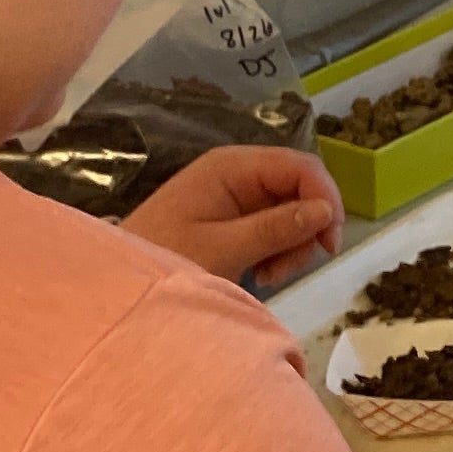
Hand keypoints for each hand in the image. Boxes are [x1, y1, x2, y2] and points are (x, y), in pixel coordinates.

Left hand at [120, 145, 343, 292]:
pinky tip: (259, 272)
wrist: (123, 285)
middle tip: (287, 268)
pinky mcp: (237, 219)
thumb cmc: (165, 260)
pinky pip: (276, 227)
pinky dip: (278, 251)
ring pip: (294, 211)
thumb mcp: (222, 248)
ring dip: (291, 245)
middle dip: (306, 228)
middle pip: (301, 189)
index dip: (324, 198)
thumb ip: (275, 228)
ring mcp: (238, 196)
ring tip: (266, 275)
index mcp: (231, 166)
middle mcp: (239, 173)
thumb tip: (325, 211)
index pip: (299, 166)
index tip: (329, 243)